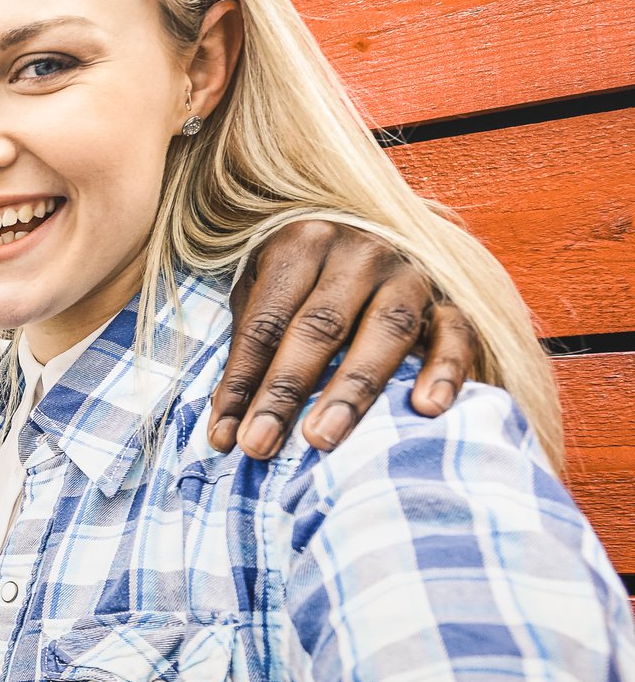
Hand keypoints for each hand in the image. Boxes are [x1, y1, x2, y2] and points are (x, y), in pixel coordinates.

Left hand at [212, 219, 476, 458]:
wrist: (368, 236)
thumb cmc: (301, 280)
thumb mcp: (261, 295)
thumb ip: (249, 353)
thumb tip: (227, 429)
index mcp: (301, 244)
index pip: (265, 322)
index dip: (241, 381)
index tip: (224, 437)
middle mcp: (358, 253)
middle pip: (319, 327)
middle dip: (285, 391)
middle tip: (261, 444)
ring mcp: (409, 274)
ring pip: (385, 332)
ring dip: (352, 390)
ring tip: (322, 439)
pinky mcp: (452, 298)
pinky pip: (456, 334)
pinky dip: (446, 371)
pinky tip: (428, 410)